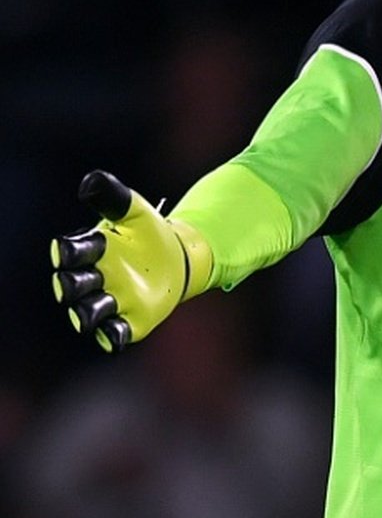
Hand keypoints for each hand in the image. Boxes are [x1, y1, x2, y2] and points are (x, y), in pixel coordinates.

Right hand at [50, 170, 210, 351]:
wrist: (177, 257)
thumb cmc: (148, 233)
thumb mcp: (135, 210)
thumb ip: (114, 197)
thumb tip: (91, 183)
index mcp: (91, 250)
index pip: (70, 253)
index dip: (69, 252)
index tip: (70, 248)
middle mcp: (94, 279)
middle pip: (70, 287)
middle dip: (72, 285)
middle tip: (88, 277)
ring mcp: (110, 302)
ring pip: (86, 313)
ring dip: (88, 312)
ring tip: (104, 302)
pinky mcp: (128, 322)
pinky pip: (113, 335)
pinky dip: (111, 335)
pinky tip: (117, 329)